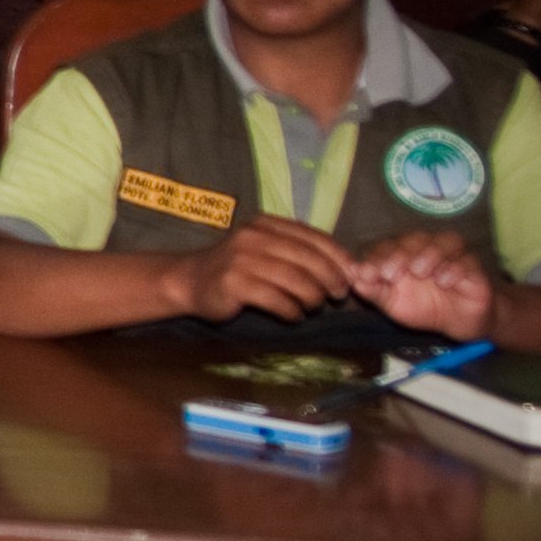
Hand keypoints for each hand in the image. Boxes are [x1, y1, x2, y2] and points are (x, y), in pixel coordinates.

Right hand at [159, 218, 352, 321]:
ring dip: (312, 298)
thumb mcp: (266, 250)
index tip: (351, 276)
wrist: (189, 281)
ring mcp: (241, 260)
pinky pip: (275, 299)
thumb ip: (299, 253)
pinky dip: (291, 311)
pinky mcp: (233, 284)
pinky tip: (293, 316)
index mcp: (267, 224)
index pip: (314, 237)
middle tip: (337, 296)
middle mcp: (254, 237)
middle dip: (330, 279)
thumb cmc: (237, 268)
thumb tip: (346, 269)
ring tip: (313, 307)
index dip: (339, 258)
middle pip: (308, 259)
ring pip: (295, 280)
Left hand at [349, 229, 495, 340]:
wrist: (458, 322)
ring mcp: (453, 256)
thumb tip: (352, 275)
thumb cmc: (421, 307)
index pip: (387, 246)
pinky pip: (467, 261)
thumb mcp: (391, 303)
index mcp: (403, 253)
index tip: (365, 274)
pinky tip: (445, 281)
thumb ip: (372, 289)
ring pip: (444, 242)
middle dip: (399, 254)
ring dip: (428, 255)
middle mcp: (428, 248)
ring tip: (419, 272)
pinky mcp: (474, 268)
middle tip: (390, 273)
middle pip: (414, 240)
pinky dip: (455, 269)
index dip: (375, 258)